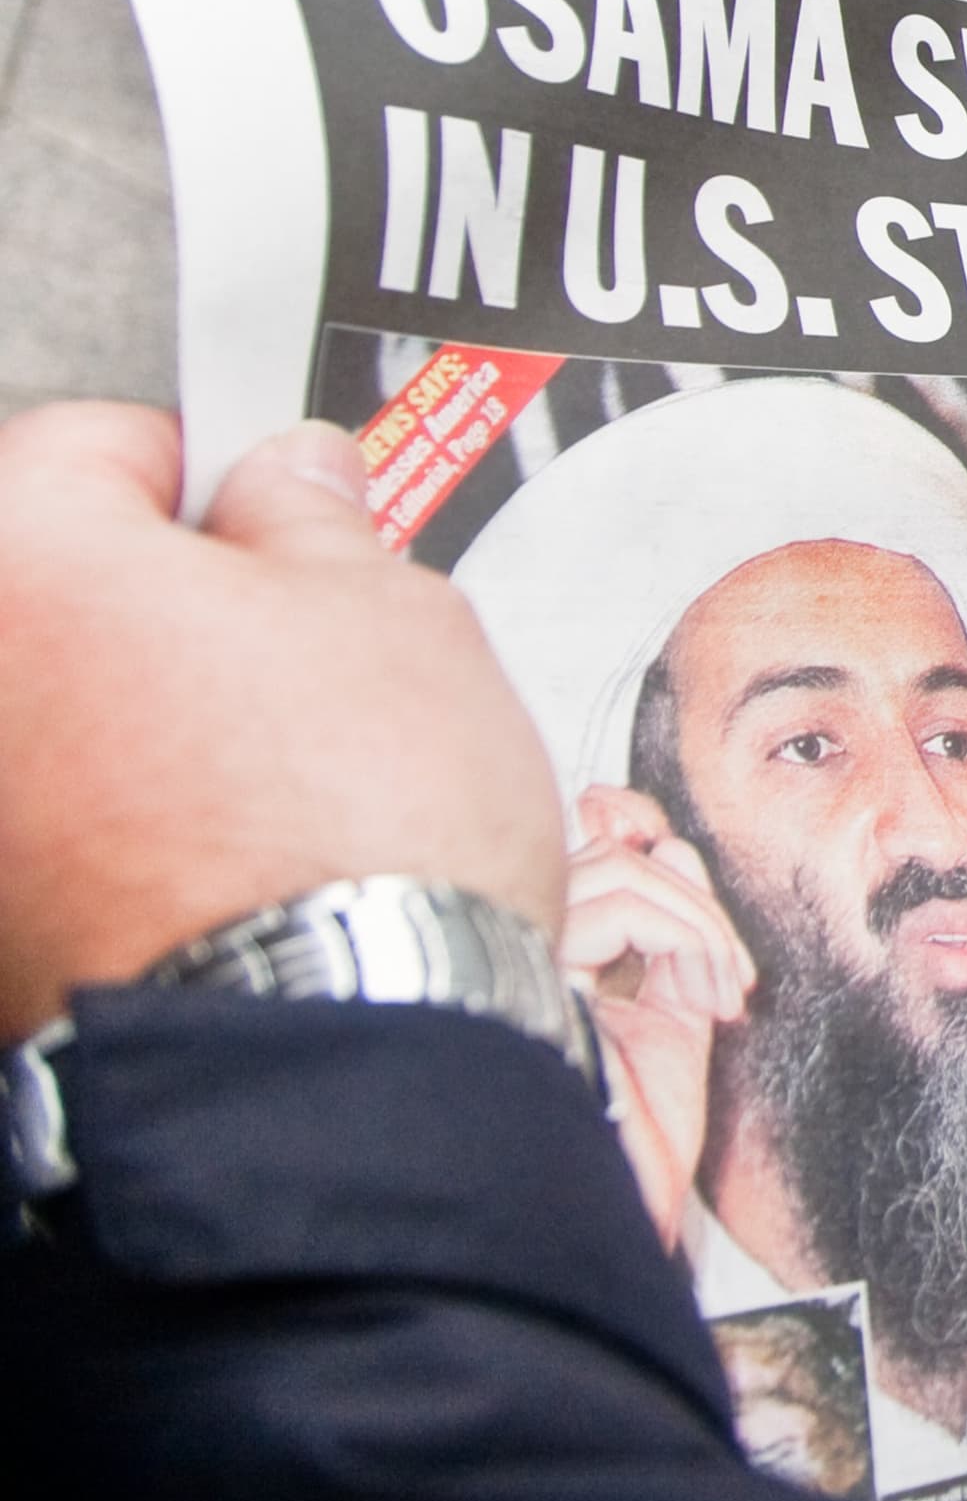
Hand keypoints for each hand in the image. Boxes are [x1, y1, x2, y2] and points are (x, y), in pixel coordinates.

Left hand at [0, 406, 564, 1039]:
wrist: (337, 1057)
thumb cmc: (352, 836)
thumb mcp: (395, 614)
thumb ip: (314, 521)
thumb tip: (287, 481)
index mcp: (22, 560)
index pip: (93, 444)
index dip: (209, 473)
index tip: (276, 513)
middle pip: (54, 592)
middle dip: (160, 607)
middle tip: (289, 650)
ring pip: (54, 721)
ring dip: (136, 726)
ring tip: (271, 778)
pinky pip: (52, 836)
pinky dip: (119, 834)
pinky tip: (227, 865)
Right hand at [559, 784, 753, 1250]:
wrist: (628, 1205)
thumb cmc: (638, 1133)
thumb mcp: (673, 1012)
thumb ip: (674, 936)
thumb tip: (672, 849)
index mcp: (542, 963)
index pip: (582, 853)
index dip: (635, 831)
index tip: (685, 866)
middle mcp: (515, 957)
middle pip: (607, 859)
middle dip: (693, 901)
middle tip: (732, 979)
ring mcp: (517, 964)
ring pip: (619, 873)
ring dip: (699, 926)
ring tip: (723, 996)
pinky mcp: (536, 977)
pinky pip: (625, 906)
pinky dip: (689, 939)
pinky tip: (709, 1002)